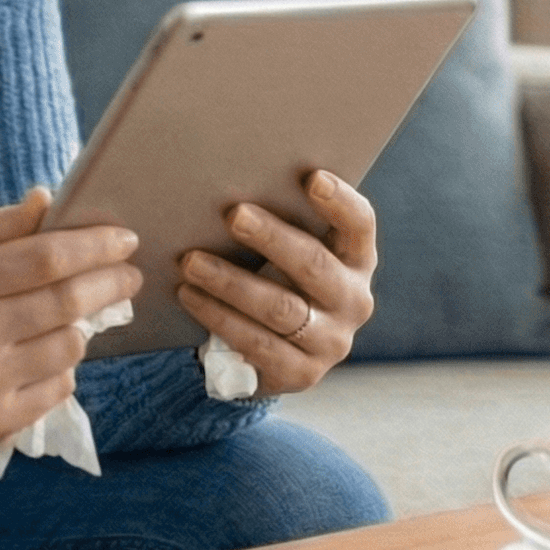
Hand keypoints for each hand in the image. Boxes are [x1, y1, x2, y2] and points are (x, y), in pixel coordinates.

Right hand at [0, 188, 141, 448]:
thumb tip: (46, 200)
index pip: (44, 258)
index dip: (92, 245)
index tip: (123, 237)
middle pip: (66, 302)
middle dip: (110, 282)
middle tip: (129, 271)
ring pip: (70, 346)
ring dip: (85, 324)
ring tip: (76, 312)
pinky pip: (60, 388)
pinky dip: (65, 365)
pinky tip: (48, 352)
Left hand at [174, 170, 376, 396]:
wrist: (275, 351)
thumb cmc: (278, 277)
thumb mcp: (290, 250)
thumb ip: (282, 220)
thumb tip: (232, 175)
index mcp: (357, 259)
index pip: (359, 225)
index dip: (340, 201)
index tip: (312, 177)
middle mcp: (354, 300)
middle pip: (314, 264)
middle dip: (271, 237)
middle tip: (233, 214)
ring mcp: (331, 342)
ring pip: (280, 308)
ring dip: (231, 281)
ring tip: (190, 261)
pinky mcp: (301, 373)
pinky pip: (256, 343)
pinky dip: (218, 316)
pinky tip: (190, 295)